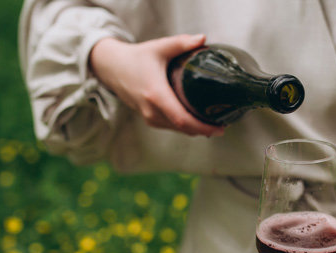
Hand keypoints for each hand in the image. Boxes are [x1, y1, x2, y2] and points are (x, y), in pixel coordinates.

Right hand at [89, 34, 223, 136]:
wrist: (112, 67)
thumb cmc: (137, 57)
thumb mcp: (159, 47)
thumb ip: (182, 43)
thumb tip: (203, 38)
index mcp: (156, 95)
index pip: (183, 119)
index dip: (203, 127)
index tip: (220, 128)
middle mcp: (152, 110)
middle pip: (183, 128)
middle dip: (204, 130)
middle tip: (223, 125)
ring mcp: (149, 117)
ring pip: (178, 129)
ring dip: (196, 129)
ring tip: (215, 123)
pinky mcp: (149, 118)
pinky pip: (171, 127)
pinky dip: (186, 127)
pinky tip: (198, 121)